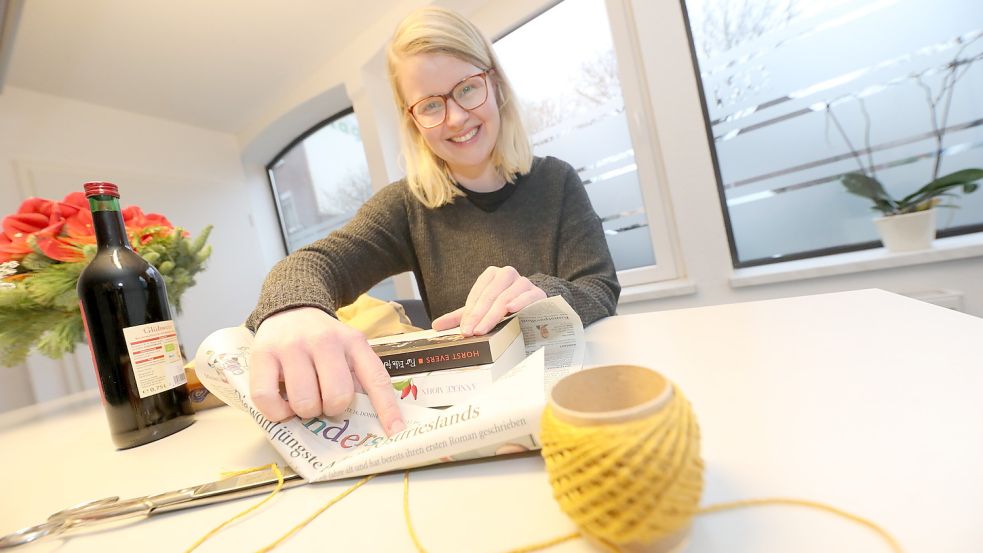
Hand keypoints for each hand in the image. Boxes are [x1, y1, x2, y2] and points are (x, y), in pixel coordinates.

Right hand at [248, 307, 404, 435]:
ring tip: (303, 398)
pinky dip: (277, 411)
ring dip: (305, 411)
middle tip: (325, 401)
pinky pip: (267, 399)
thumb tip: (372, 421)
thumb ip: (358, 377)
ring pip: (304, 401)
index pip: (375, 378)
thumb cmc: (322, 341)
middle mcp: (324, 341)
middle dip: (332, 409)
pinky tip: (283, 402)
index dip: (387, 409)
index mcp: (353, 342)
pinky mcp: (262, 354)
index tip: (395, 433)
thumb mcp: (348, 349)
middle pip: (337, 396)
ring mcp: (292, 346)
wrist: (290, 309)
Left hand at [431, 265, 545, 335]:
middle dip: (479, 315)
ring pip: (506, 297)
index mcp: (491, 275)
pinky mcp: (538, 292)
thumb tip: (436, 326)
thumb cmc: (502, 306)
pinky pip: (528, 296)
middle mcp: (507, 274)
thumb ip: (461, 316)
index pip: (478, 294)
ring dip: (494, 314)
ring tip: (484, 329)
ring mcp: (524, 282)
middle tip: (471, 332)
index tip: (464, 330)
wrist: (533, 303)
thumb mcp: (481, 309)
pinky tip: (511, 310)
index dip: (470, 313)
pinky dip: (519, 302)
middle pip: (490, 296)